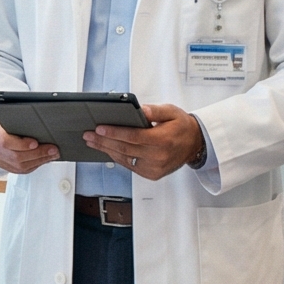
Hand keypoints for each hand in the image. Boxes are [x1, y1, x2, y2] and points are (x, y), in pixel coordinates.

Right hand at [0, 116, 56, 174]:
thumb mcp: (11, 111)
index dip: (21, 145)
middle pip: (15, 156)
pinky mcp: (2, 163)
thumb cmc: (6, 116)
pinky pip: (19, 170)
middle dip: (37, 154)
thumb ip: (22, 116)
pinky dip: (33, 166)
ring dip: (38, 161)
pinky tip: (43, 160)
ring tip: (52, 155)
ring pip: (18, 166)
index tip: (36, 143)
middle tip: (52, 150)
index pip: (4, 141)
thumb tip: (41, 122)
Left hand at [83, 103, 203, 181]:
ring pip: (125, 159)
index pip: (133, 136)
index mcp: (163, 140)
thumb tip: (140, 110)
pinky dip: (117, 157)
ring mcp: (154, 168)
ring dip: (107, 150)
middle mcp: (158, 156)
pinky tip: (107, 150)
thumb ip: (155, 110)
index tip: (100, 128)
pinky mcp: (152, 174)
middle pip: (125, 149)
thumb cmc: (181, 126)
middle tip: (89, 135)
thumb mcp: (171, 112)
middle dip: (104, 141)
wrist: (195, 144)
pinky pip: (130, 166)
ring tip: (93, 142)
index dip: (114, 133)